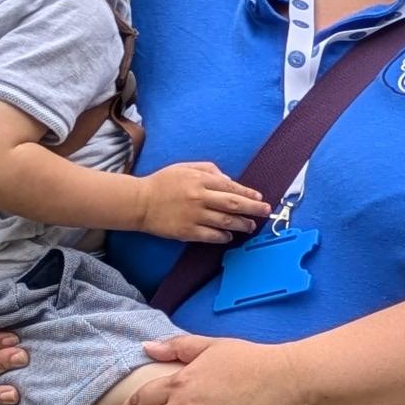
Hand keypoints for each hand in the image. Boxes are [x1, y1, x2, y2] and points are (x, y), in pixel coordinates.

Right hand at [137, 162, 268, 244]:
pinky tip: (230, 235)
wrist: (139, 202)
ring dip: (243, 224)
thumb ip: (209, 170)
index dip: (248, 193)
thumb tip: (230, 180)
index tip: (259, 198)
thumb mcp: (185, 168)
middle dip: (253, 208)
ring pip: (226, 222)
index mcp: (200, 180)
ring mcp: (194, 216)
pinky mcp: (188, 231)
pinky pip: (212, 236)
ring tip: (251, 226)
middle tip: (265, 212)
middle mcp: (199, 197)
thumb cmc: (163, 183)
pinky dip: (224, 236)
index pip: (231, 187)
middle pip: (234, 204)